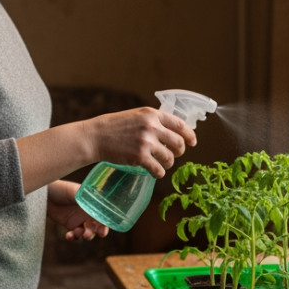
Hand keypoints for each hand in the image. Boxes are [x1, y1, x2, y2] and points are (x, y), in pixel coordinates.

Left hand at [47, 181, 109, 240]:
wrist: (45, 194)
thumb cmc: (61, 189)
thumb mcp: (75, 192)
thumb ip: (86, 199)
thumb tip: (99, 205)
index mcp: (93, 203)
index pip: (103, 214)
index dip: (106, 222)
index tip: (103, 229)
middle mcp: (88, 212)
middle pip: (98, 225)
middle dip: (98, 231)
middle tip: (95, 234)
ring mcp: (79, 219)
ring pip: (87, 232)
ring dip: (85, 235)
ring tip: (78, 233)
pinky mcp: (70, 225)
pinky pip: (75, 235)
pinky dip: (74, 238)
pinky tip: (69, 236)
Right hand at [82, 107, 196, 177]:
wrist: (95, 136)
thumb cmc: (114, 127)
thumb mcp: (136, 116)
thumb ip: (152, 121)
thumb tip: (170, 132)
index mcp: (152, 114)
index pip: (180, 125)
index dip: (189, 135)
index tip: (192, 142)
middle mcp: (151, 126)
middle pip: (178, 143)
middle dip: (179, 152)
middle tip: (174, 155)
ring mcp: (146, 142)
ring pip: (170, 158)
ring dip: (168, 164)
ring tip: (162, 164)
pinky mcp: (139, 157)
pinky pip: (158, 169)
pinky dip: (159, 173)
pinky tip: (155, 173)